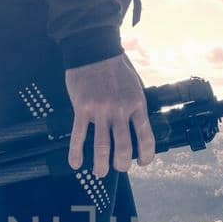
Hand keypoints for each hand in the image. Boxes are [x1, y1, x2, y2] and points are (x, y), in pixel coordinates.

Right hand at [65, 53, 155, 176]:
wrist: (94, 49)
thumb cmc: (115, 66)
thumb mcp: (135, 84)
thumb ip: (136, 105)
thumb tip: (137, 124)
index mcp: (137, 105)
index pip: (146, 137)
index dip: (146, 155)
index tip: (143, 162)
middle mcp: (120, 111)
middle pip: (123, 148)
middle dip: (121, 164)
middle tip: (118, 168)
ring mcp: (100, 111)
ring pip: (101, 147)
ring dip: (100, 165)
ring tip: (99, 172)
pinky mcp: (82, 109)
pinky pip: (79, 136)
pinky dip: (76, 153)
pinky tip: (75, 164)